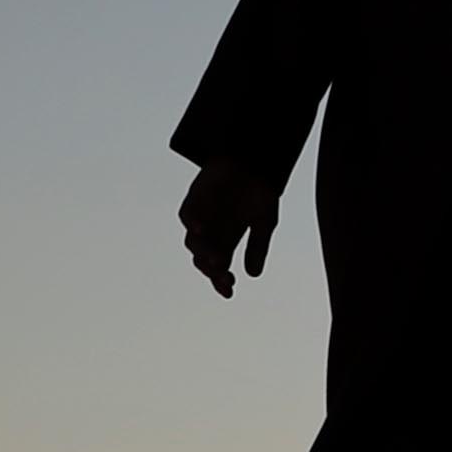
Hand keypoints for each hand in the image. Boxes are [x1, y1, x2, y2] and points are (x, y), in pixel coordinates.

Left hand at [178, 162, 281, 295]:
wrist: (255, 159)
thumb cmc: (260, 188)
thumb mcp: (264, 222)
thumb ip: (257, 247)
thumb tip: (254, 275)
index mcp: (227, 238)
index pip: (219, 266)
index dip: (221, 280)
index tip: (229, 293)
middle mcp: (211, 230)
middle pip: (204, 258)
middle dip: (213, 269)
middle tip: (225, 276)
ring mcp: (201, 215)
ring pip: (193, 241)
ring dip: (203, 252)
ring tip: (217, 259)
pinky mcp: (194, 198)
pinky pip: (187, 215)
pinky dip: (192, 224)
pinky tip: (202, 230)